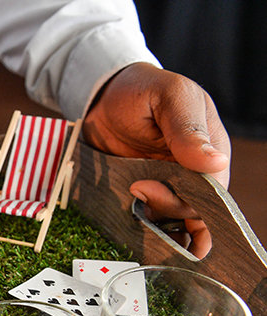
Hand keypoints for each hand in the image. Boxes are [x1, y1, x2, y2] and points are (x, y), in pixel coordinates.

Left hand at [82, 62, 230, 256]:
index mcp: (210, 148)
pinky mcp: (144, 193)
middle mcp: (193, 172)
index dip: (187, 198)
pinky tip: (129, 214)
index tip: (150, 187)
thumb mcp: (169, 97)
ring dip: (154, 219)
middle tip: (135, 189)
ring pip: (171, 219)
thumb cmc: (141, 89)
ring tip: (131, 197)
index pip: (212, 189)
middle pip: (192, 209)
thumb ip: (189, 128)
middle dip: (166, 208)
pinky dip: (141, 222)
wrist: (102, 97)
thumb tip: (216, 162)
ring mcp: (168, 185)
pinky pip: (149, 217)